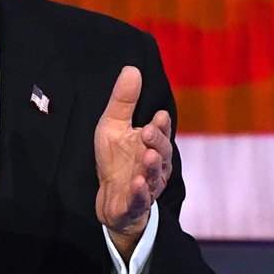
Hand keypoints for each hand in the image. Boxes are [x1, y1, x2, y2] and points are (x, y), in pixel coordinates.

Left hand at [94, 66, 173, 257]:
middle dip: (157, 142)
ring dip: (152, 166)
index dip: (161, 126)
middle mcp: (155, 165)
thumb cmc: (116, 160)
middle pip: (162, 153)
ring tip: (147, 156)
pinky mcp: (136, 204)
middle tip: (148, 132)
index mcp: (152, 144)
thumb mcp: (113, 127)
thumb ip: (124, 101)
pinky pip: (141, 199)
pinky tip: (137, 183)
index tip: (157, 116)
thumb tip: (132, 68)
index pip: (162, 132)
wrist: (111, 200)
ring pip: (155, 175)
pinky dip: (141, 192)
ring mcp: (148, 186)